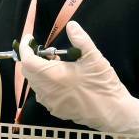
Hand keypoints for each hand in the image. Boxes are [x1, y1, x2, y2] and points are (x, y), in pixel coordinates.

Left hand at [19, 21, 138, 133]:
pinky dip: (45, 83)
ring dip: (39, 71)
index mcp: (53, 76)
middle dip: (32, 59)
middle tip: (47, 51)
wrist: (113, 113)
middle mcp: (46, 90)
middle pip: (28, 72)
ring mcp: (49, 102)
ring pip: (34, 83)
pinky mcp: (55, 110)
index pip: (28, 61)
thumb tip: (71, 25)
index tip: (29, 39)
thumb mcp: (95, 59)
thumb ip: (81, 40)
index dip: (25, 48)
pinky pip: (42, 93)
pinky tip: (60, 79)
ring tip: (56, 63)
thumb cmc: (103, 85)